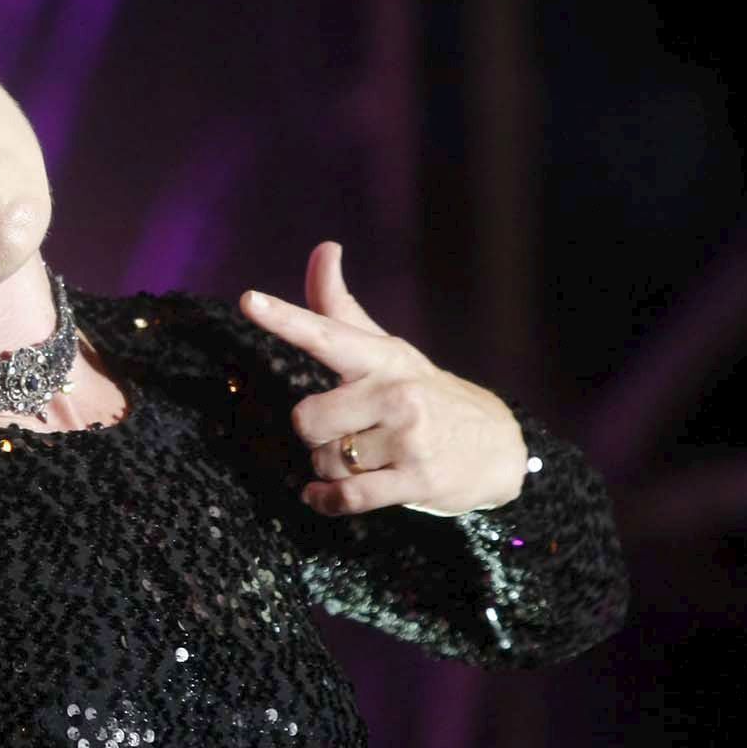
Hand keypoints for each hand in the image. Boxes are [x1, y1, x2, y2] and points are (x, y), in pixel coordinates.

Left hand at [238, 241, 527, 517]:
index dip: (284, 319)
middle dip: (314, 433)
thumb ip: (340, 308)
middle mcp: (395, 393)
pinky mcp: (416, 480)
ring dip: (329, 467)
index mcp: (381, 358)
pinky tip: (324, 495)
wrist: (497, 445)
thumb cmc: (425, 392)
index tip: (249, 301)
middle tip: (342, 431)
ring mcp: (408, 437)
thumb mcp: (387, 349)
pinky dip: (326, 500)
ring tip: (360, 458)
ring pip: (325, 460)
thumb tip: (324, 248)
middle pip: (307, 419)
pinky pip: (346, 496)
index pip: (326, 333)